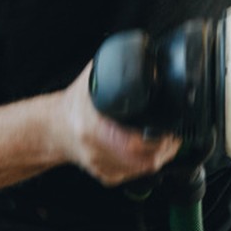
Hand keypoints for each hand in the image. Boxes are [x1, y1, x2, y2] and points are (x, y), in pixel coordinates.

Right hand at [56, 61, 180, 186]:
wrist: (54, 128)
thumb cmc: (73, 105)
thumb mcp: (92, 79)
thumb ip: (115, 65)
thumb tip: (141, 53)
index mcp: (93, 129)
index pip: (133, 144)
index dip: (158, 140)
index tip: (170, 128)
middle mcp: (97, 151)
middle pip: (144, 161)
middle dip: (166, 148)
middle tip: (175, 133)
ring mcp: (102, 167)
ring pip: (142, 170)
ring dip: (160, 156)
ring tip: (166, 139)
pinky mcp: (107, 176)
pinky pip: (135, 174)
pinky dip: (147, 163)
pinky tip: (149, 150)